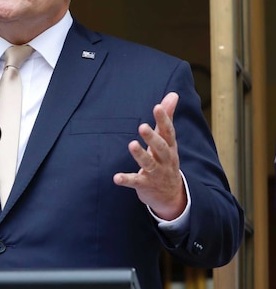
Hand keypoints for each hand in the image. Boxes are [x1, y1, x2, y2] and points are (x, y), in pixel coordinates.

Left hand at [113, 92, 186, 219]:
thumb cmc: (166, 160)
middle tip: (142, 126)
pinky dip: (126, 179)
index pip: (168, 131)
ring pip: (149, 164)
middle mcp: (165, 160)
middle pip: (161, 148)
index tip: (157, 107)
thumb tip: (173, 94)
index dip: (163, 119)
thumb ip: (167, 117)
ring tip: (131, 144)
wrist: (172, 195)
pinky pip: (135, 182)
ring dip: (140, 155)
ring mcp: (156, 173)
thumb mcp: (168, 140)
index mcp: (170, 147)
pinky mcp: (145, 185)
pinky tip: (116, 178)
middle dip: (152, 137)